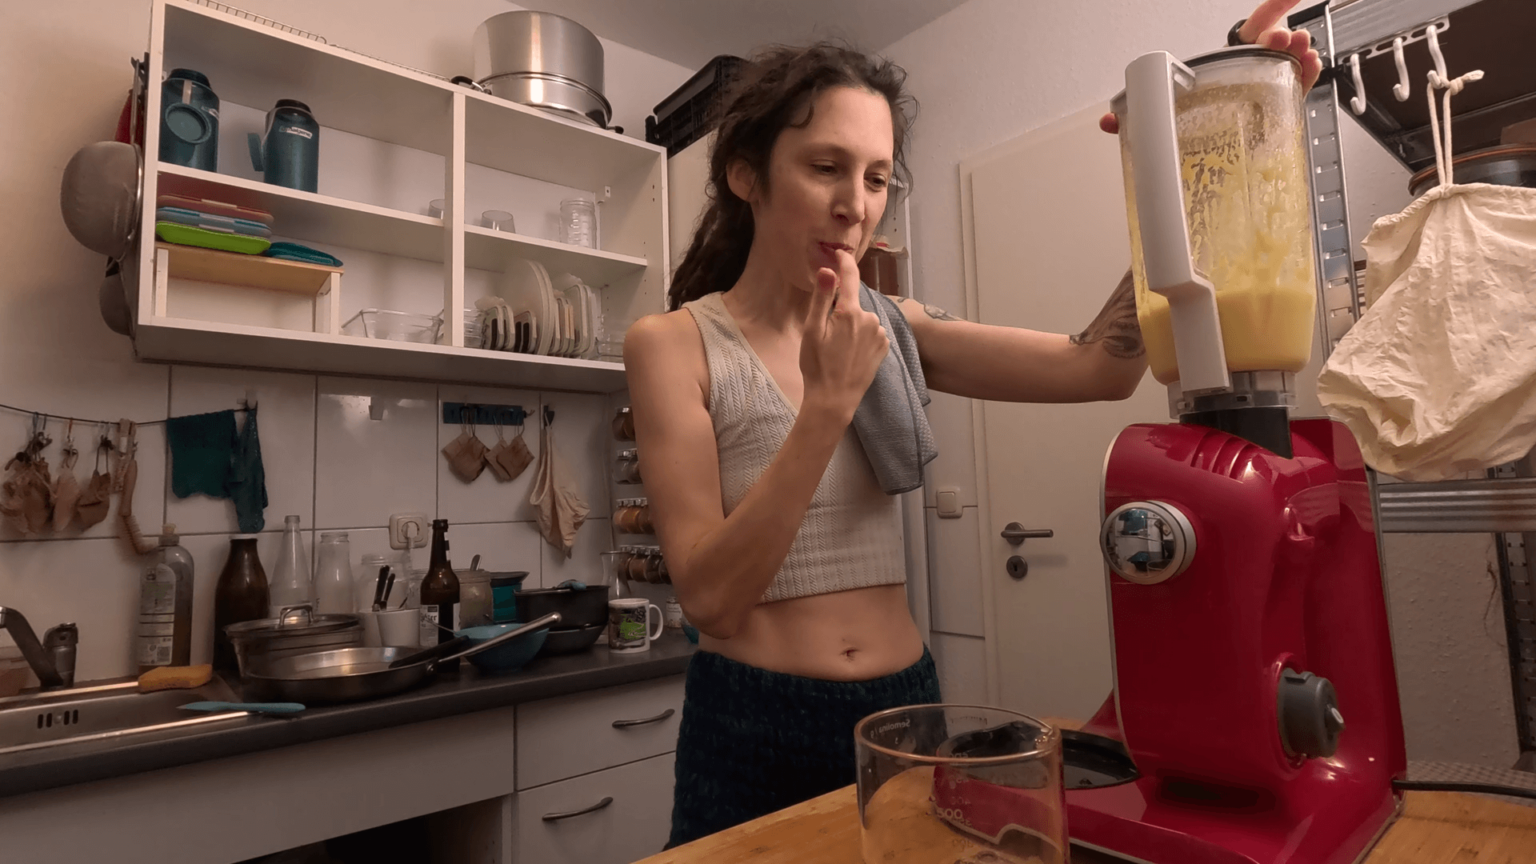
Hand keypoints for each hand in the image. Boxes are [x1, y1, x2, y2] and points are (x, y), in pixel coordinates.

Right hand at [800, 250, 888, 419]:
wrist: (834, 400)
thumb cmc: (817, 366)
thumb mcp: (812, 331)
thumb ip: (822, 298)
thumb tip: (828, 270)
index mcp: (850, 313)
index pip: (850, 277)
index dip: (845, 262)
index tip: (840, 253)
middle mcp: (870, 320)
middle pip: (853, 303)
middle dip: (841, 310)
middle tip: (825, 334)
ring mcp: (879, 334)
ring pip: (862, 319)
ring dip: (851, 325)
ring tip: (837, 348)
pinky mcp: (884, 348)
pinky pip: (871, 333)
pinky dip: (861, 337)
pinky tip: (850, 353)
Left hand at [1098, 0, 1323, 133]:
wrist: (1213, 150)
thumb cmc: (1192, 121)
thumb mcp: (1166, 113)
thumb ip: (1136, 117)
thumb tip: (1107, 122)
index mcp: (1225, 62)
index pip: (1250, 30)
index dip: (1270, 12)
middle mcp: (1250, 69)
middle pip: (1272, 44)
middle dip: (1281, 37)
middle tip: (1284, 40)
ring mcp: (1267, 86)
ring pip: (1288, 62)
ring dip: (1298, 52)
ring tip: (1302, 51)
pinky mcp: (1278, 107)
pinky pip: (1297, 86)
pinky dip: (1307, 74)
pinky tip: (1310, 67)